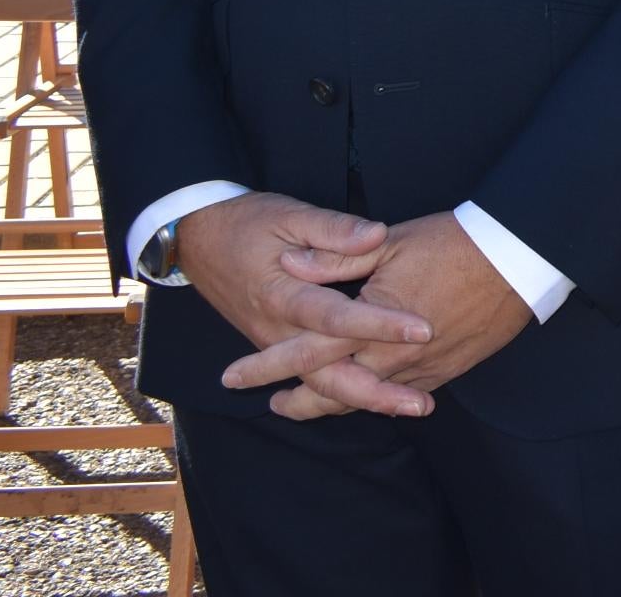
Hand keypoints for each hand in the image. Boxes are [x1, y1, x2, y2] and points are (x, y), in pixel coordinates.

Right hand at [171, 193, 431, 395]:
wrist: (198, 239)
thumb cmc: (248, 223)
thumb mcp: (290, 214)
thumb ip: (333, 229)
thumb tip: (377, 234)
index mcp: (283, 295)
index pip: (336, 318)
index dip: (380, 325)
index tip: (422, 329)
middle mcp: (279, 331)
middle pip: (327, 375)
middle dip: (376, 393)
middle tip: (421, 403)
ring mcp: (277, 344)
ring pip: (321, 386)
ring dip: (366, 400)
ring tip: (413, 406)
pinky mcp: (279, 347)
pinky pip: (313, 379)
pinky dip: (344, 394)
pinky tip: (381, 398)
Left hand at [223, 212, 531, 418]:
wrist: (519, 258)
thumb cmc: (454, 243)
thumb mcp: (390, 242)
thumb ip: (337, 257)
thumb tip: (290, 264)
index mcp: (370, 322)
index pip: (306, 351)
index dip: (266, 366)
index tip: (233, 376)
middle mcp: (391, 356)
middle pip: (332, 391)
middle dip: (297, 401)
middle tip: (272, 404)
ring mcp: (421, 369)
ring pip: (366, 398)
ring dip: (334, 403)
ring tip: (310, 404)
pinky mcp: (447, 370)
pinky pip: (402, 395)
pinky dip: (376, 399)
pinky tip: (369, 394)